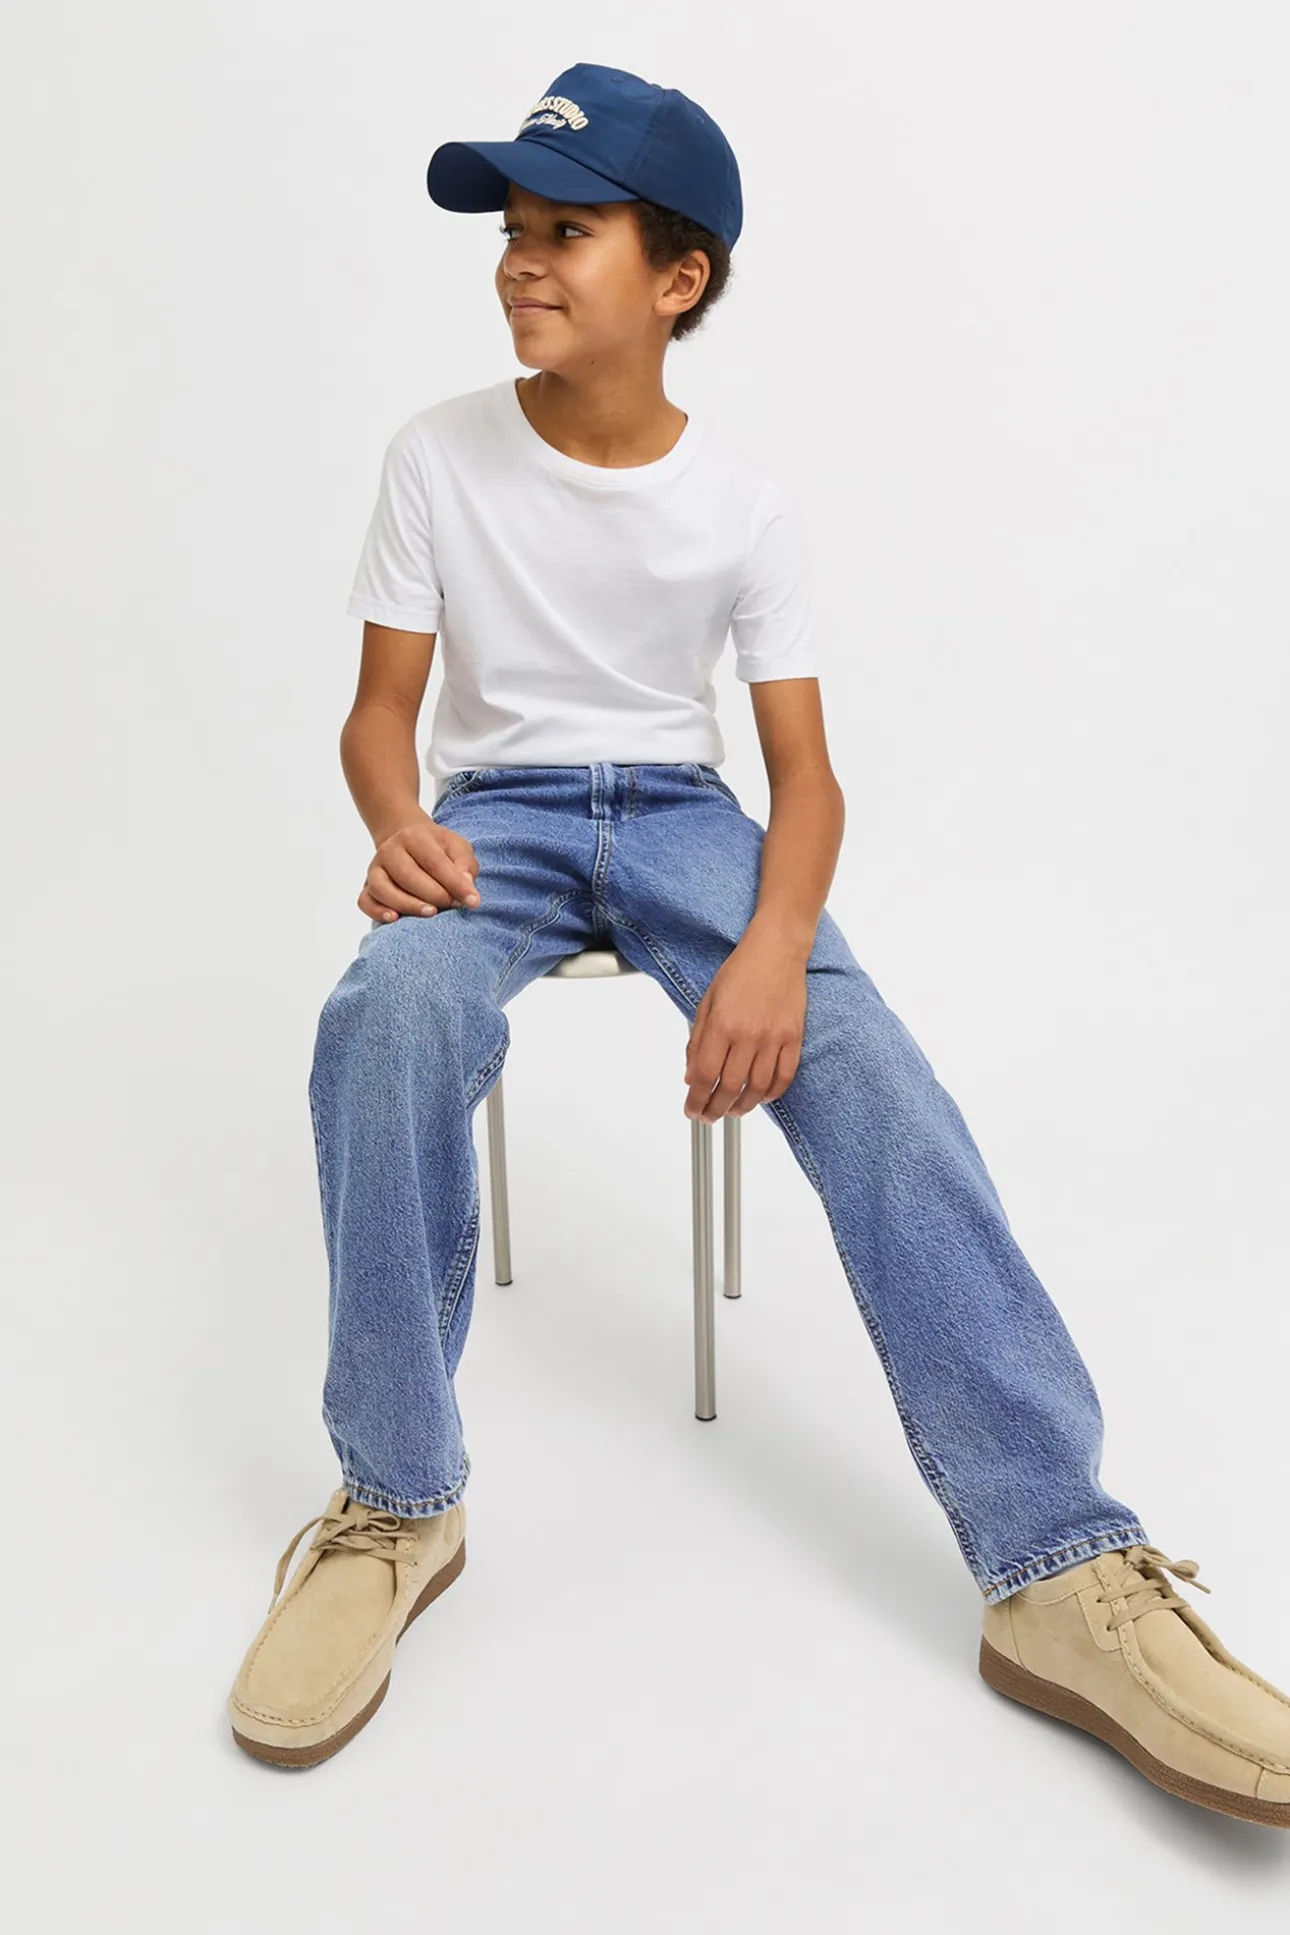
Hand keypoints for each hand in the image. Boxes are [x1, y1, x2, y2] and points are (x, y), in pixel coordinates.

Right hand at [359, 814, 481, 922]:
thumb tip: (466, 886)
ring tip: (431, 913)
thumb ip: (465, 863)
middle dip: (434, 895)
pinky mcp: (367, 885)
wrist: (408, 841)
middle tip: (452, 905)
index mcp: (414, 836)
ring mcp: (375, 868)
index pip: (435, 862)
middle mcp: (390, 849)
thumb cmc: (437, 849)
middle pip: (408, 875)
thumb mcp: (457, 847)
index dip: (455, 884)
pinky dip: (377, 911)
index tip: (473, 902)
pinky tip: (395, 918)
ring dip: (408, 905)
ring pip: (383, 889)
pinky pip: (365, 901)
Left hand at [683, 929, 806, 1120]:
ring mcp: (773, 1038)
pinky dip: (772, 1094)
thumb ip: (697, 1041)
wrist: (776, 950)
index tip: (691, 1110)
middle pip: (729, 1088)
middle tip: (708, 1117)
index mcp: (722, 1024)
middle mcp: (748, 1034)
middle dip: (715, 1110)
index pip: (704, 1075)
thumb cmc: (741, 971)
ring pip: (757, 1088)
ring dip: (742, 1107)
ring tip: (732, 1111)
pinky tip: (760, 1098)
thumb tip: (690, 1075)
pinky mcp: (793, 1037)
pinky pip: (784, 1076)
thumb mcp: (707, 1002)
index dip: (695, 1099)